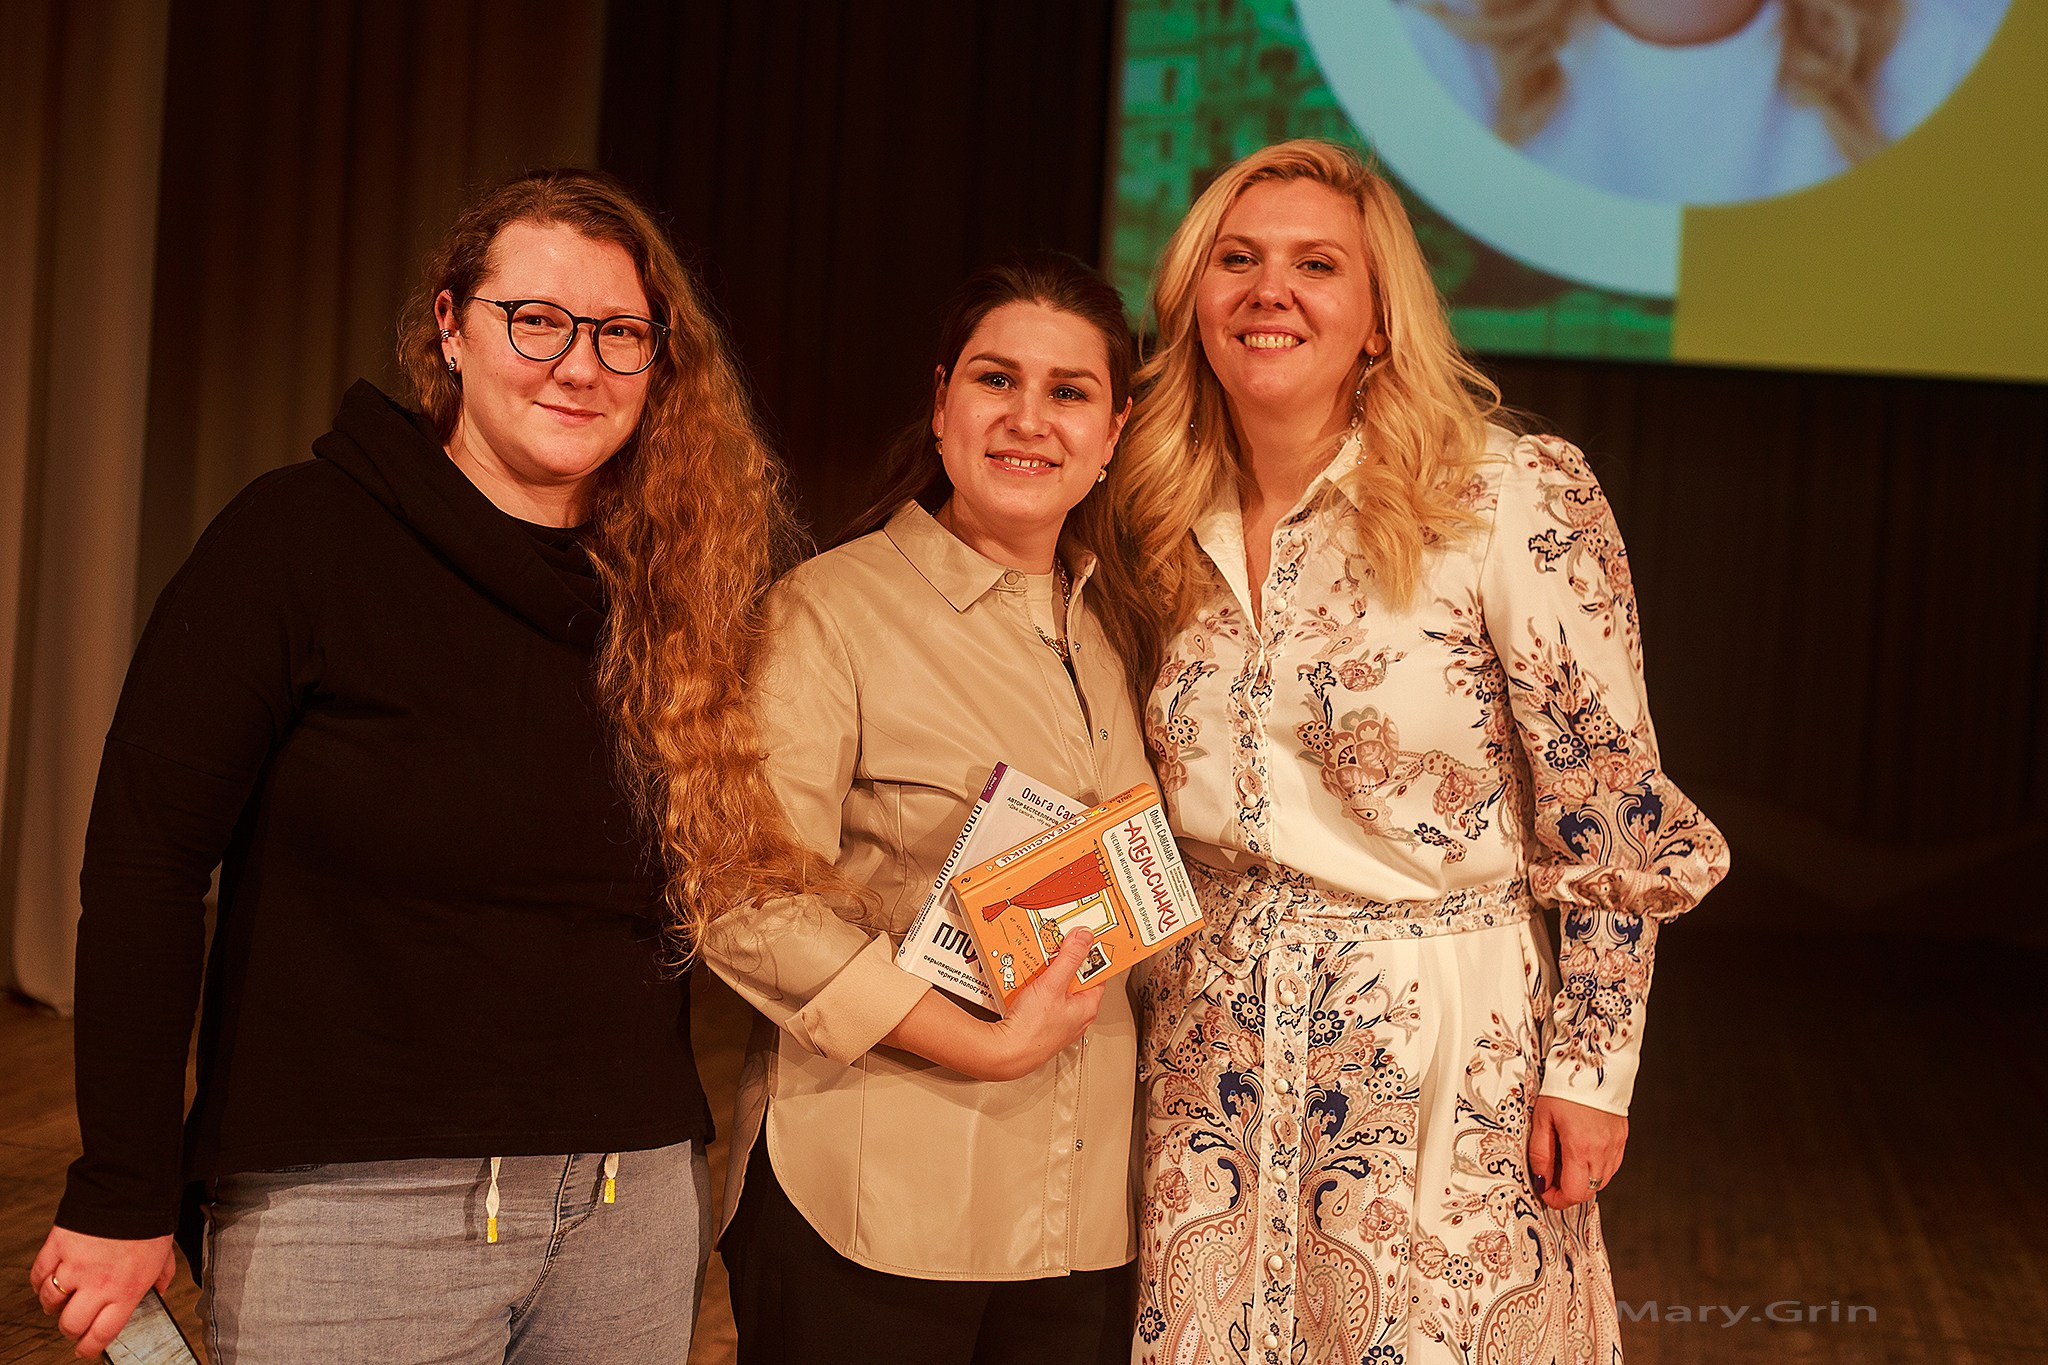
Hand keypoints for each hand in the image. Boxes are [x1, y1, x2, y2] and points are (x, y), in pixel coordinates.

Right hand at [30, 1226, 175, 1358]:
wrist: (131, 1189)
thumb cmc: (150, 1221)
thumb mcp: (165, 1255)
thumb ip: (162, 1278)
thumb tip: (159, 1292)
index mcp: (126, 1289)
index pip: (100, 1334)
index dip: (89, 1348)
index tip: (86, 1348)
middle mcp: (97, 1283)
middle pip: (69, 1325)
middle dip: (71, 1329)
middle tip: (75, 1323)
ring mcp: (73, 1266)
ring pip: (49, 1302)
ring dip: (54, 1305)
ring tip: (63, 1299)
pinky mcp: (56, 1248)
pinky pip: (38, 1275)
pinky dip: (40, 1282)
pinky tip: (49, 1280)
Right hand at [882, 927, 1105, 1082]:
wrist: (1005, 1054)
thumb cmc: (1032, 1030)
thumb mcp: (1053, 985)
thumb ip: (1070, 958)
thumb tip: (1085, 937)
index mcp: (1087, 1007)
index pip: (1098, 974)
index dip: (1092, 955)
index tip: (1084, 938)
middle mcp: (1076, 1016)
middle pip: (1074, 979)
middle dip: (1063, 962)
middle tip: (1054, 947)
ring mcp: (1058, 1021)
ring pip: (1056, 988)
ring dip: (1047, 974)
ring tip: (1036, 963)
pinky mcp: (1041, 1024)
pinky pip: (1042, 998)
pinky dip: (1035, 987)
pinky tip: (1024, 981)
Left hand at [1526, 1094, 1626, 1210]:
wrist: (1592, 1065)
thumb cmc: (1564, 1089)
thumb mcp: (1542, 1119)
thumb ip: (1540, 1153)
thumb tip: (1540, 1180)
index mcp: (1580, 1148)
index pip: (1573, 1193)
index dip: (1557, 1199)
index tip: (1545, 1192)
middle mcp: (1602, 1151)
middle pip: (1588, 1191)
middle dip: (1568, 1192)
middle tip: (1552, 1180)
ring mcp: (1615, 1146)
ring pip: (1601, 1181)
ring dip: (1583, 1180)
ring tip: (1566, 1162)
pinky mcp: (1621, 1139)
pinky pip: (1611, 1166)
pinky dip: (1596, 1168)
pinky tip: (1583, 1154)